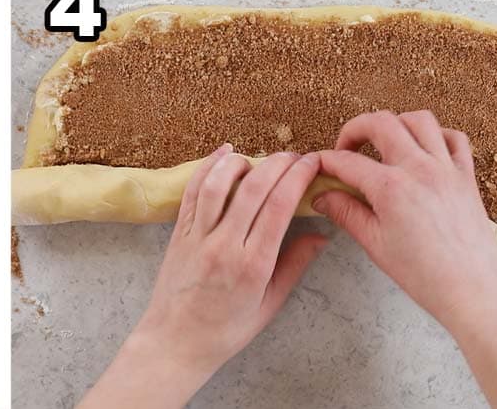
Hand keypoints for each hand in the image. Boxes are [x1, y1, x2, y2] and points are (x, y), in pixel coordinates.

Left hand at [81, 147, 325, 408]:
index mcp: (253, 265)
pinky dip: (208, 167)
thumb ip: (294, 266)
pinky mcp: (179, 231)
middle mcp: (224, 245)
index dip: (298, 177)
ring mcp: (197, 236)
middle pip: (254, 189)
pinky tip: (224, 153)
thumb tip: (321, 236)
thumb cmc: (226, 330)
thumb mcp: (269, 304)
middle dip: (278, 164)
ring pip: (219, 184)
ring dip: (242, 162)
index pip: (279, 207)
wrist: (175, 342)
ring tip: (261, 157)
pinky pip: (193, 191)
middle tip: (295, 155)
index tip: (312, 163)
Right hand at [315, 112, 496, 408]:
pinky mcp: (466, 176)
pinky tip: (423, 152)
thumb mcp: (374, 244)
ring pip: (420, 120)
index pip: (346, 161)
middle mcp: (419, 168)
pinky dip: (436, 136)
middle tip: (347, 149)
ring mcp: (447, 168)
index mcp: (391, 187)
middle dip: (355, 129)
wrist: (474, 290)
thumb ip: (346, 213)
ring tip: (384, 144)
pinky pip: (454, 138)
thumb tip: (322, 197)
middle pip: (381, 122)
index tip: (316, 165)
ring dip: (396, 125)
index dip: (325, 161)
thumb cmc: (424, 275)